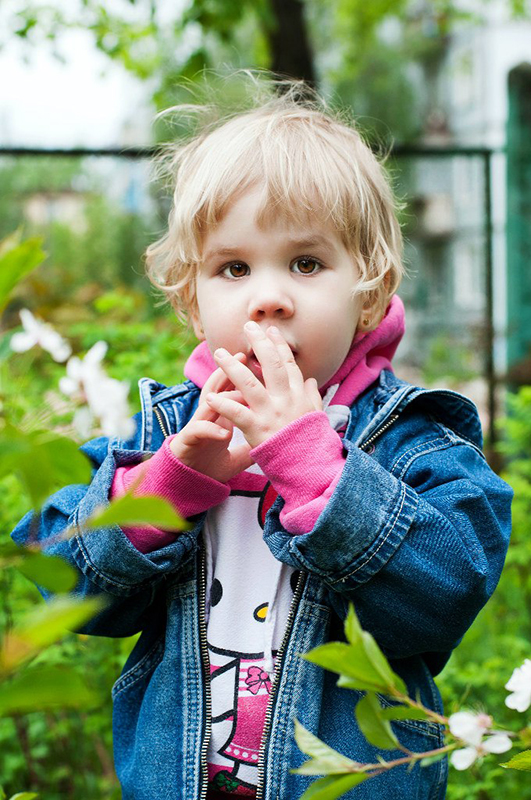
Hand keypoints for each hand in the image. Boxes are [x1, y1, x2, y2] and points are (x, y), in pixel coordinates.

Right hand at [169, 356, 253, 481]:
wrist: (190, 482)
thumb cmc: (213, 463)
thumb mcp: (241, 452)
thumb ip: (256, 438)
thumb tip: (280, 432)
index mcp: (221, 414)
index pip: (232, 388)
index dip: (244, 375)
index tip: (261, 362)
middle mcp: (209, 415)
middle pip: (218, 387)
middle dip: (230, 370)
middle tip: (243, 355)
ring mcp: (198, 425)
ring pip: (208, 403)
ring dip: (221, 395)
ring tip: (234, 389)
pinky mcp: (189, 440)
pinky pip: (200, 431)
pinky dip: (211, 430)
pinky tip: (224, 432)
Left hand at [205, 321, 322, 448]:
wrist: (310, 467)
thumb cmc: (312, 442)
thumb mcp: (317, 416)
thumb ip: (312, 396)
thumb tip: (311, 380)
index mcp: (299, 396)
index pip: (288, 364)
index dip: (278, 345)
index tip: (270, 330)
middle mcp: (285, 400)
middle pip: (272, 365)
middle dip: (259, 343)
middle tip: (248, 326)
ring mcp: (271, 414)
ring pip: (250, 384)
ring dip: (232, 368)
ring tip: (219, 354)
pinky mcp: (258, 430)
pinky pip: (238, 414)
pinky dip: (224, 405)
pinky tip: (211, 397)